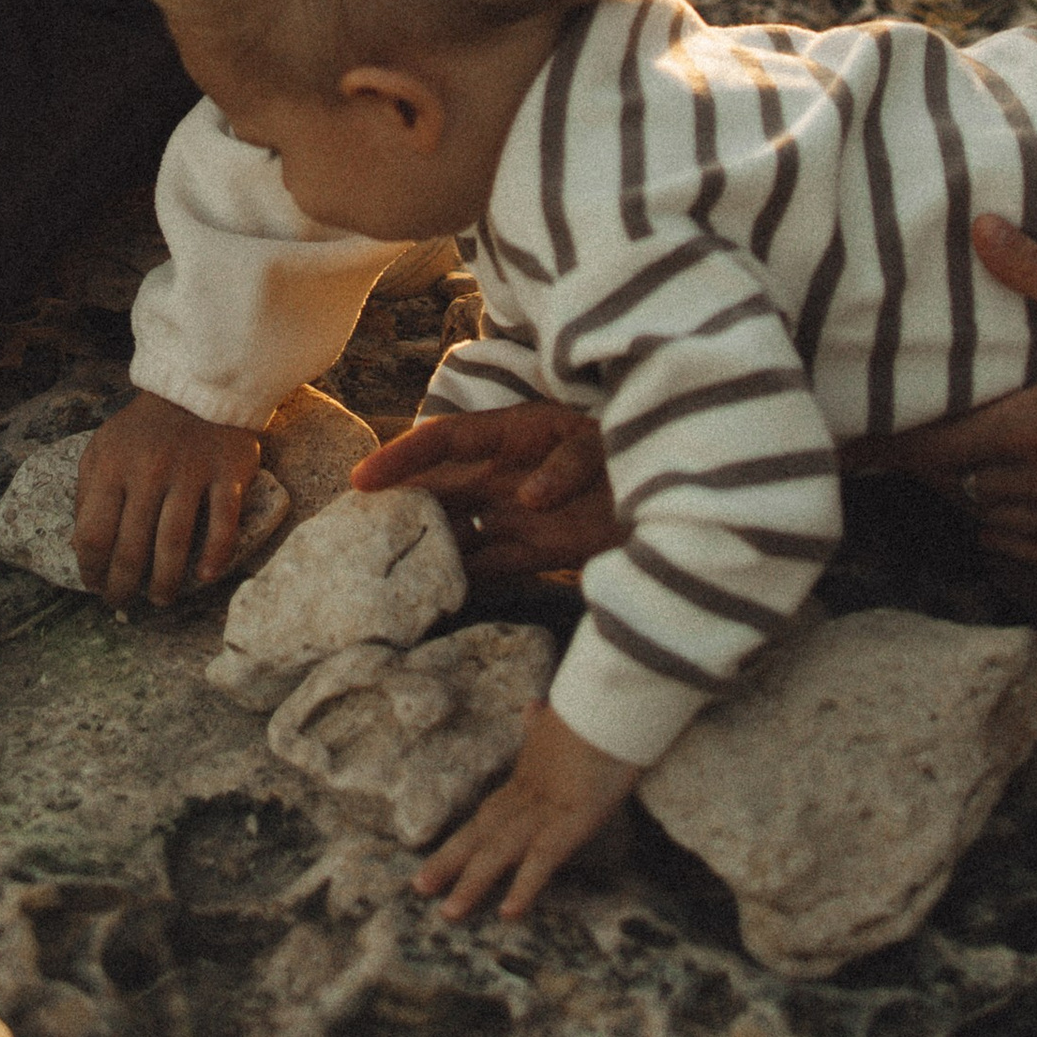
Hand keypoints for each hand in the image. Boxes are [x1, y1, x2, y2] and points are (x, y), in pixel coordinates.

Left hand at [73, 390, 269, 606]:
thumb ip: (88, 494)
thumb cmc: (143, 428)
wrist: (199, 385)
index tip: (95, 585)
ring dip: (164, 582)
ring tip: (159, 599)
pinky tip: (205, 576)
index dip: (91, 570)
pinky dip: (215, 555)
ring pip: (174, 543)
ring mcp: (191, 472)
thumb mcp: (103, 449)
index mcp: (112, 466)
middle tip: (123, 602)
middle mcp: (149, 471)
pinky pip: (223, 523)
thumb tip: (79, 549)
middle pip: (132, 548)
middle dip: (123, 586)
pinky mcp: (228, 473)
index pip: (94, 534)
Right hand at [354, 405, 617, 579]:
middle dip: (399, 510)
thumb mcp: (606, 443)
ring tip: (384, 579)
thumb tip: (529, 497)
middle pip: (441, 491)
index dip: (402, 458)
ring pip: (460, 533)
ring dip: (428, 551)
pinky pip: (492, 565)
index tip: (362, 481)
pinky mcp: (541, 549)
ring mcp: (521, 513)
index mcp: (515, 434)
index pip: (445, 441)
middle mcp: (508, 473)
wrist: (684, 492)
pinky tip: (438, 602)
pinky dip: (466, 582)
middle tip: (352, 541)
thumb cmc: (639, 447)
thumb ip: (569, 463)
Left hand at [414, 702, 642, 922]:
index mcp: (525, 779)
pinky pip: (542, 859)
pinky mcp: (570, 821)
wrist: (610, 704)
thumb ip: (542, 723)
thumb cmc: (593, 713)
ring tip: (450, 912)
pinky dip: (524, 885)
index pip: (486, 815)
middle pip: (481, 832)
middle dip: (450, 861)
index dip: (461, 839)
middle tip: (419, 887)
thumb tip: (532, 706)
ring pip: (500, 850)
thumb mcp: (561, 720)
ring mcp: (545, 810)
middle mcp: (526, 796)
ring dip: (473, 881)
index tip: (437, 860)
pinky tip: (508, 913)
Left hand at [870, 218, 1036, 564]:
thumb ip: (1035, 272)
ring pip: (994, 520)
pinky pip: (1035, 553)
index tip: (852, 452)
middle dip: (931, 469)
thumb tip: (981, 226)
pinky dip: (1009, 539)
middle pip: (959, 487)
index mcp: (1031, 430)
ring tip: (954, 475)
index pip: (934, 450)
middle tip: (907, 449)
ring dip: (969, 499)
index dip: (888, 452)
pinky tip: (1001, 524)